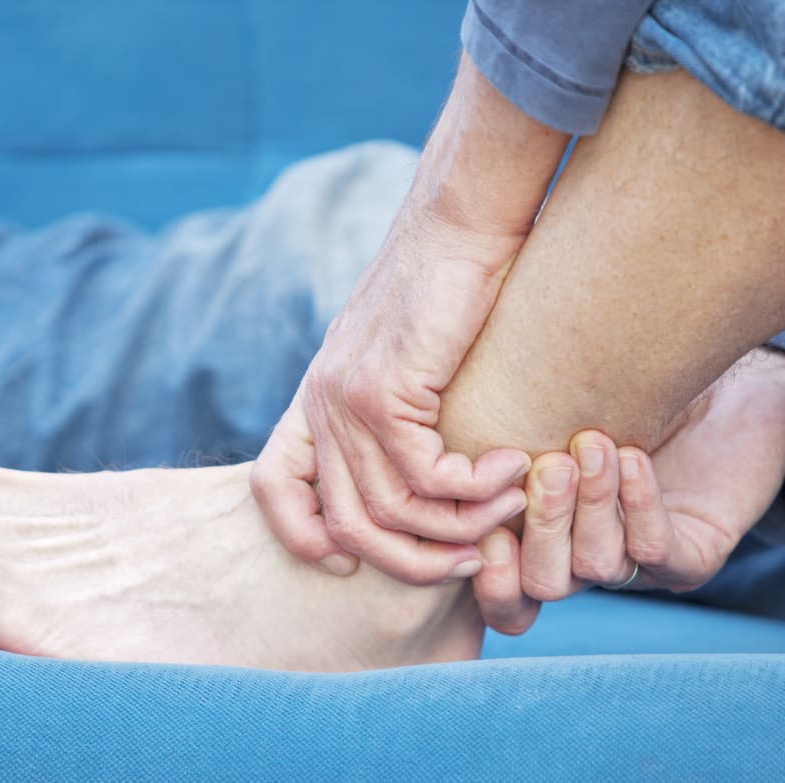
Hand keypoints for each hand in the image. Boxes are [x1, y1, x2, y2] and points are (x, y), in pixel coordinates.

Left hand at [250, 53, 568, 584]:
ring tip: (511, 505)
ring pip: (391, 510)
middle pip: (344, 524)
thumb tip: (436, 472)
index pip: (270, 483)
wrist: (461, 219)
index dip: (299, 534)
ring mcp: (346, 398)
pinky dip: (477, 488)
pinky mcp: (385, 390)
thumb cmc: (454, 284)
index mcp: (317, 395)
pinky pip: (426, 477)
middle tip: (473, 560)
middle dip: (413, 560)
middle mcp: (321, 402)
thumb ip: (403, 411)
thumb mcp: (411, 356)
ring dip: (462, 525)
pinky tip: (514, 465)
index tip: (348, 562)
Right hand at [474, 348, 784, 633]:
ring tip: (596, 444)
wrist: (735, 390)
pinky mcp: (692, 559)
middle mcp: (583, 558)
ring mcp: (638, 565)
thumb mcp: (563, 399)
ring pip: (595, 568)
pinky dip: (639, 505)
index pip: (497, 584)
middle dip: (541, 525)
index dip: (482, 561)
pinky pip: (654, 551)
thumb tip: (444, 404)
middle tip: (549, 464)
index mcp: (542, 534)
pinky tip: (634, 458)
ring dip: (591, 506)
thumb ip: (511, 415)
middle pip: (540, 583)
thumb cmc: (633, 385)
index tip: (477, 500)